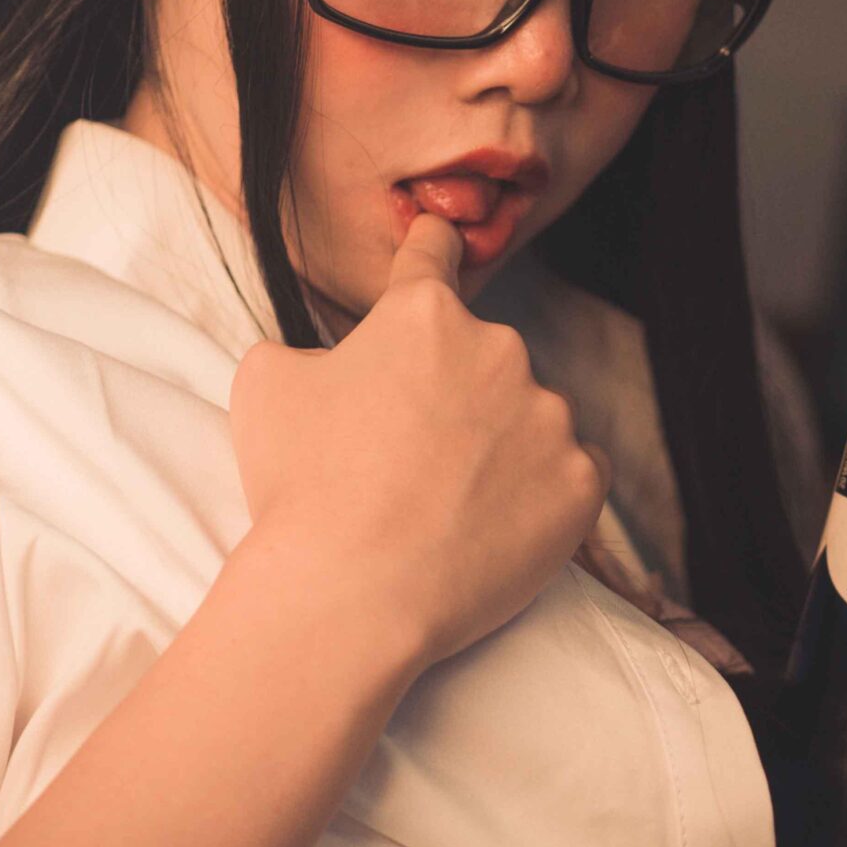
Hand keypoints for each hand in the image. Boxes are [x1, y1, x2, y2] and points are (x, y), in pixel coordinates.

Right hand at [229, 212, 609, 670]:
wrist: (351, 594)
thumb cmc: (300, 489)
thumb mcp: (266, 386)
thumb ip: (309, 349)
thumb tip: (334, 361)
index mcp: (424, 313)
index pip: (434, 252)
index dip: (428, 254)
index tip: (438, 252)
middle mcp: (500, 348)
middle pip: (482, 354)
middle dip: (454, 392)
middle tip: (408, 459)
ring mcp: (549, 416)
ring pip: (532, 416)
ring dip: (502, 444)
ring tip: (448, 504)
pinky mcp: (580, 483)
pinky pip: (575, 471)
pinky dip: (545, 490)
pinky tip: (500, 522)